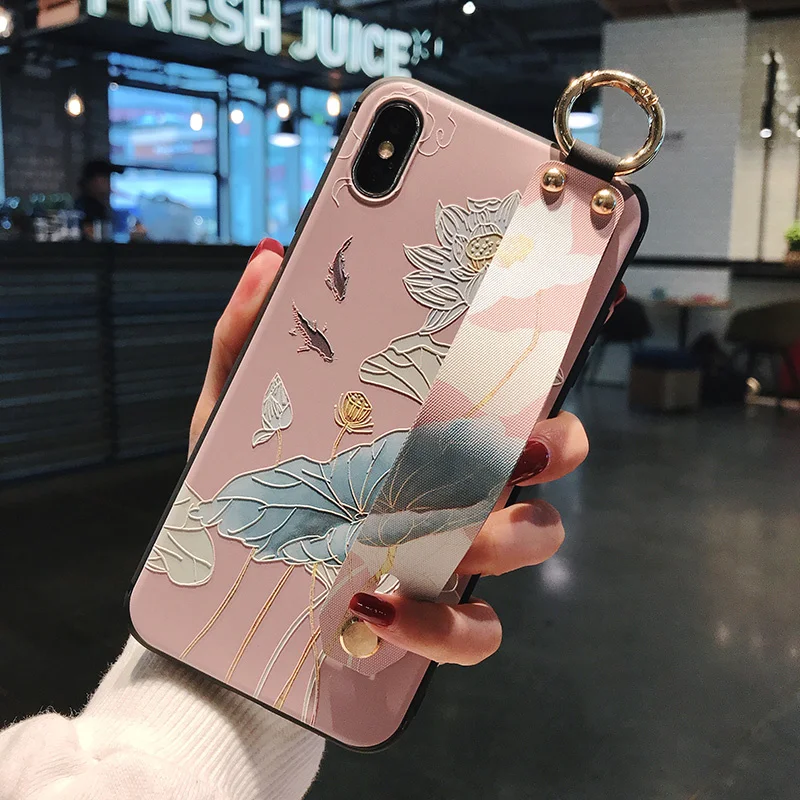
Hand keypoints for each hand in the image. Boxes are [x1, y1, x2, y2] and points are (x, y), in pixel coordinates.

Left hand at [191, 241, 623, 667]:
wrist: (222, 579)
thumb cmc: (245, 483)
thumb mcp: (236, 409)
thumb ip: (247, 337)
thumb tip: (272, 256)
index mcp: (429, 426)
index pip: (512, 386)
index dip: (550, 359)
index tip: (559, 336)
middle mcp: (459, 481)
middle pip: (554, 456)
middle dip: (558, 445)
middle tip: (524, 444)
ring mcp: (455, 552)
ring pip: (535, 540)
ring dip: (511, 536)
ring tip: (450, 533)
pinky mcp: (432, 618)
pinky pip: (477, 632)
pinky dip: (443, 627)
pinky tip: (381, 604)